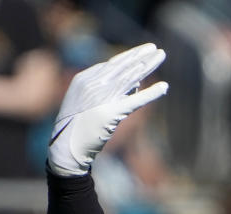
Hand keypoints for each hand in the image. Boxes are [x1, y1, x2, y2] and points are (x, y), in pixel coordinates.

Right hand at [47, 43, 167, 176]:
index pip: (112, 65)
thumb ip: (110, 92)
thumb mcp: (90, 104)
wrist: (66, 147)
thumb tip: (136, 83)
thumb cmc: (78, 128)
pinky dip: (151, 94)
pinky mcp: (111, 113)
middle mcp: (92, 85)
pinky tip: (164, 87)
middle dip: (140, 56)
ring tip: (162, 56)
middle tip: (157, 49)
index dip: (130, 57)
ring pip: (129, 77)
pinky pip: (135, 101)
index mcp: (84, 80)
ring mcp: (100, 98)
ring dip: (147, 66)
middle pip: (122, 66)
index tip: (145, 52)